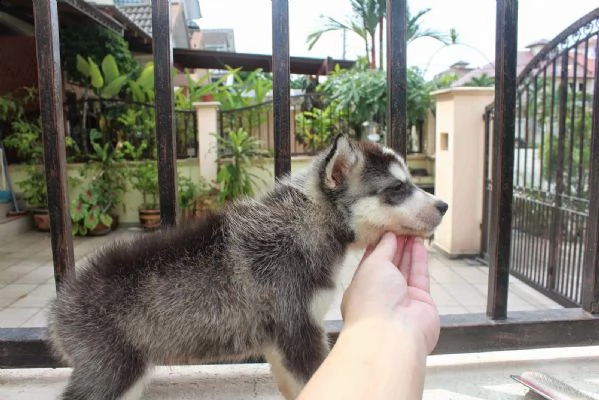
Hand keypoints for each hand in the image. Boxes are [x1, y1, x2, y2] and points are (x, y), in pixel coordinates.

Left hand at [340, 232, 439, 352]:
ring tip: (413, 227)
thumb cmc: (371, 298)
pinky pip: (420, 275)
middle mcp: (381, 293)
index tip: (386, 225)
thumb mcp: (372, 265)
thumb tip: (389, 235)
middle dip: (396, 243)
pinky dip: (419, 258)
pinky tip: (419, 241)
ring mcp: (402, 298)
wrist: (391, 333)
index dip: (379, 243)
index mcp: (361, 286)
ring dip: (409, 248)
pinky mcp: (421, 301)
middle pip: (390, 263)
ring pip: (406, 267)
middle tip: (403, 222)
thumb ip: (383, 249)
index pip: (371, 261)